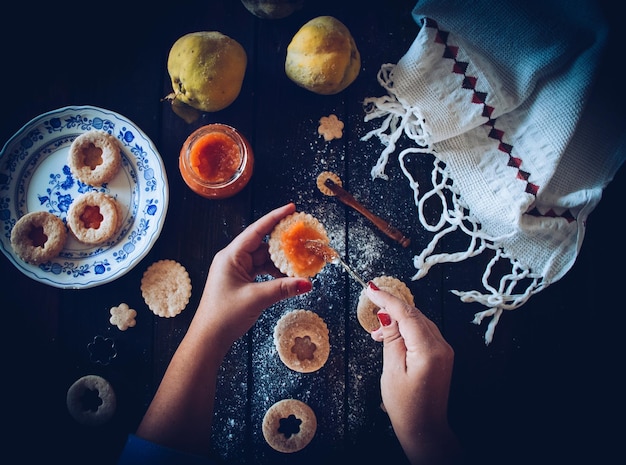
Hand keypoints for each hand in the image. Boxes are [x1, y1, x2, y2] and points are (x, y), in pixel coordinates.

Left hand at [191, 202, 311, 350]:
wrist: (209, 338)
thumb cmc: (224, 316)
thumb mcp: (256, 299)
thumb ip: (283, 288)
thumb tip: (306, 282)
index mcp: (231, 256)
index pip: (256, 230)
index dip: (275, 217)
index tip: (291, 208)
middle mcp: (233, 259)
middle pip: (262, 244)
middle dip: (282, 243)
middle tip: (301, 237)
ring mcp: (236, 271)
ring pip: (263, 259)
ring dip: (280, 262)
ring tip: (299, 262)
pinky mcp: (240, 282)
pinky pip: (261, 271)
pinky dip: (274, 274)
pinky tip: (288, 279)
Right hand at [367, 283, 460, 463]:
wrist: (425, 428)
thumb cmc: (405, 405)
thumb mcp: (392, 370)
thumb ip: (391, 338)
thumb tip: (387, 315)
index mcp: (428, 349)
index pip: (406, 314)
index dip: (387, 299)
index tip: (370, 289)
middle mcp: (441, 346)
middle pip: (414, 314)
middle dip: (392, 308)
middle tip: (370, 306)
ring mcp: (444, 350)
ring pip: (419, 321)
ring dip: (398, 320)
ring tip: (377, 334)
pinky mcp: (441, 354)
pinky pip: (423, 332)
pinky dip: (407, 329)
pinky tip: (391, 338)